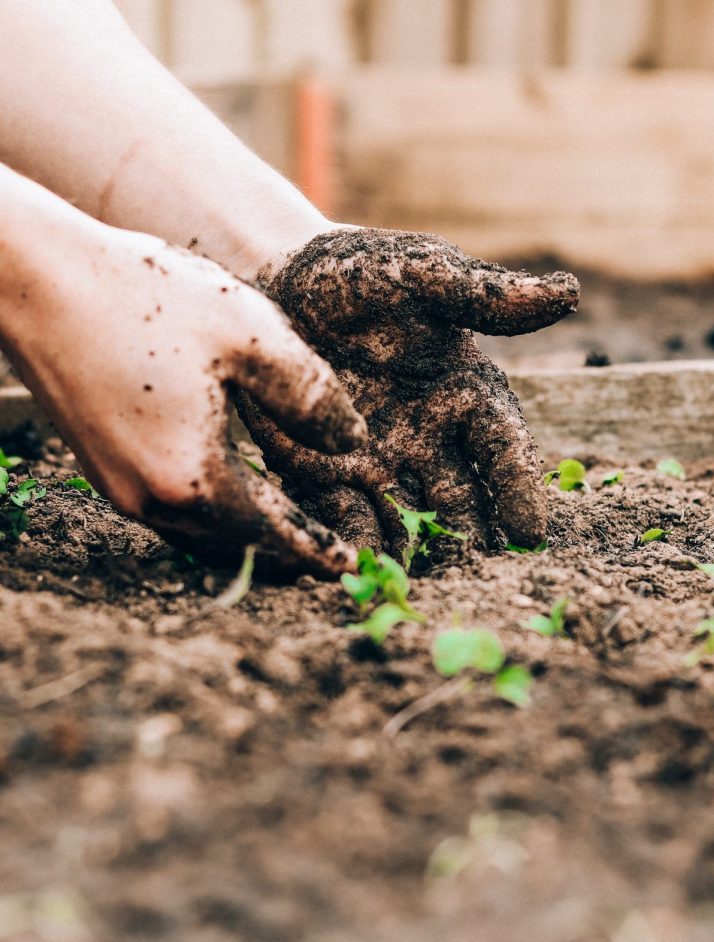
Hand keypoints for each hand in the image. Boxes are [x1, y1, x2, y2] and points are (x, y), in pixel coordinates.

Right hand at [0, 223, 366, 576]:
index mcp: (194, 478)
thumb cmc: (145, 297)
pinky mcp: (102, 468)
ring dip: (248, 536)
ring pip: (201, 534)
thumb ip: (311, 396)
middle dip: (286, 552)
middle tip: (327, 553)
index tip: (351, 566)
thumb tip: (352, 443)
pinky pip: (171, 511)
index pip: (275, 534)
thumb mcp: (251, 335)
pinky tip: (231, 487)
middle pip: (236, 546)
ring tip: (288, 526)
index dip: (318, 550)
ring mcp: (120, 488)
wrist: (37, 280)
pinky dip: (212, 513)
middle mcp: (152, 500)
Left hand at [237, 228, 578, 553]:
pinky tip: (356, 572)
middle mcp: (431, 440)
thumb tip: (568, 293)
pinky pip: (345, 518)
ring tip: (420, 591)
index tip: (531, 533)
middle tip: (478, 581)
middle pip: (462, 502)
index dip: (519, 489)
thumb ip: (482, 295)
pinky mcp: (327, 475)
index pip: (503, 449)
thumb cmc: (360, 274)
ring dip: (417, 557)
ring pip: (409, 522)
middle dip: (471, 542)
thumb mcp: (420, 274)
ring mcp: (380, 463)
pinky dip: (354, 545)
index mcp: (466, 395)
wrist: (280, 282)